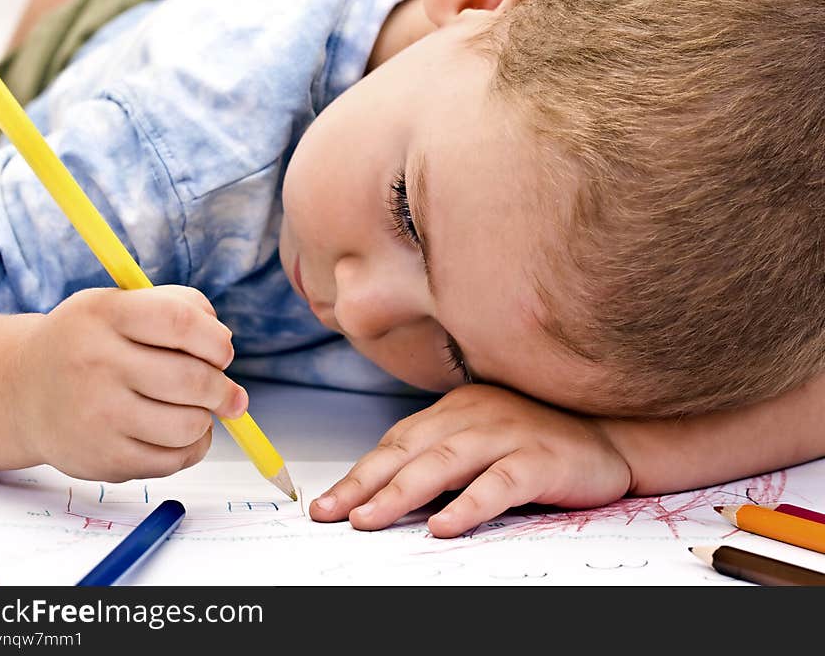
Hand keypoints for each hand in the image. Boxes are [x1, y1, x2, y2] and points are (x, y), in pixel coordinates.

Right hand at [9, 285, 246, 481]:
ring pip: (189, 425)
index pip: (181, 321)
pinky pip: (174, 460)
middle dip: (223, 389)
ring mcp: (96, 416)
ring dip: (205, 420)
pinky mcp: (102, 459)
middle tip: (227, 394)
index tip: (223, 353)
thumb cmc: (92, 343)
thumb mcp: (121, 304)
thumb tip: (224, 342)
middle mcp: (95, 363)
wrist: (23, 391)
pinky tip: (177, 433)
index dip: (216, 340)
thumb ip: (180, 305)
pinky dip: (191, 447)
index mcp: (104, 315)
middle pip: (192, 379)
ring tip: (194, 411)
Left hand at [310, 384, 631, 536]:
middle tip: (331, 513)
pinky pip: (498, 483)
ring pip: (444, 463)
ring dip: (402, 493)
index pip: (397, 443)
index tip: (329, 503)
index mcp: (455, 410)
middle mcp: (475, 415)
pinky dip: (469, 505)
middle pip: (409, 450)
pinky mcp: (539, 459)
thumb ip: (440, 458)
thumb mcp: (480, 441)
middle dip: (364, 484)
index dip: (360, 473)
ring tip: (369, 520)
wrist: (608, 436)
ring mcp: (507, 434)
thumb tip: (386, 495)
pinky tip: (443, 526)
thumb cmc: (537, 442)